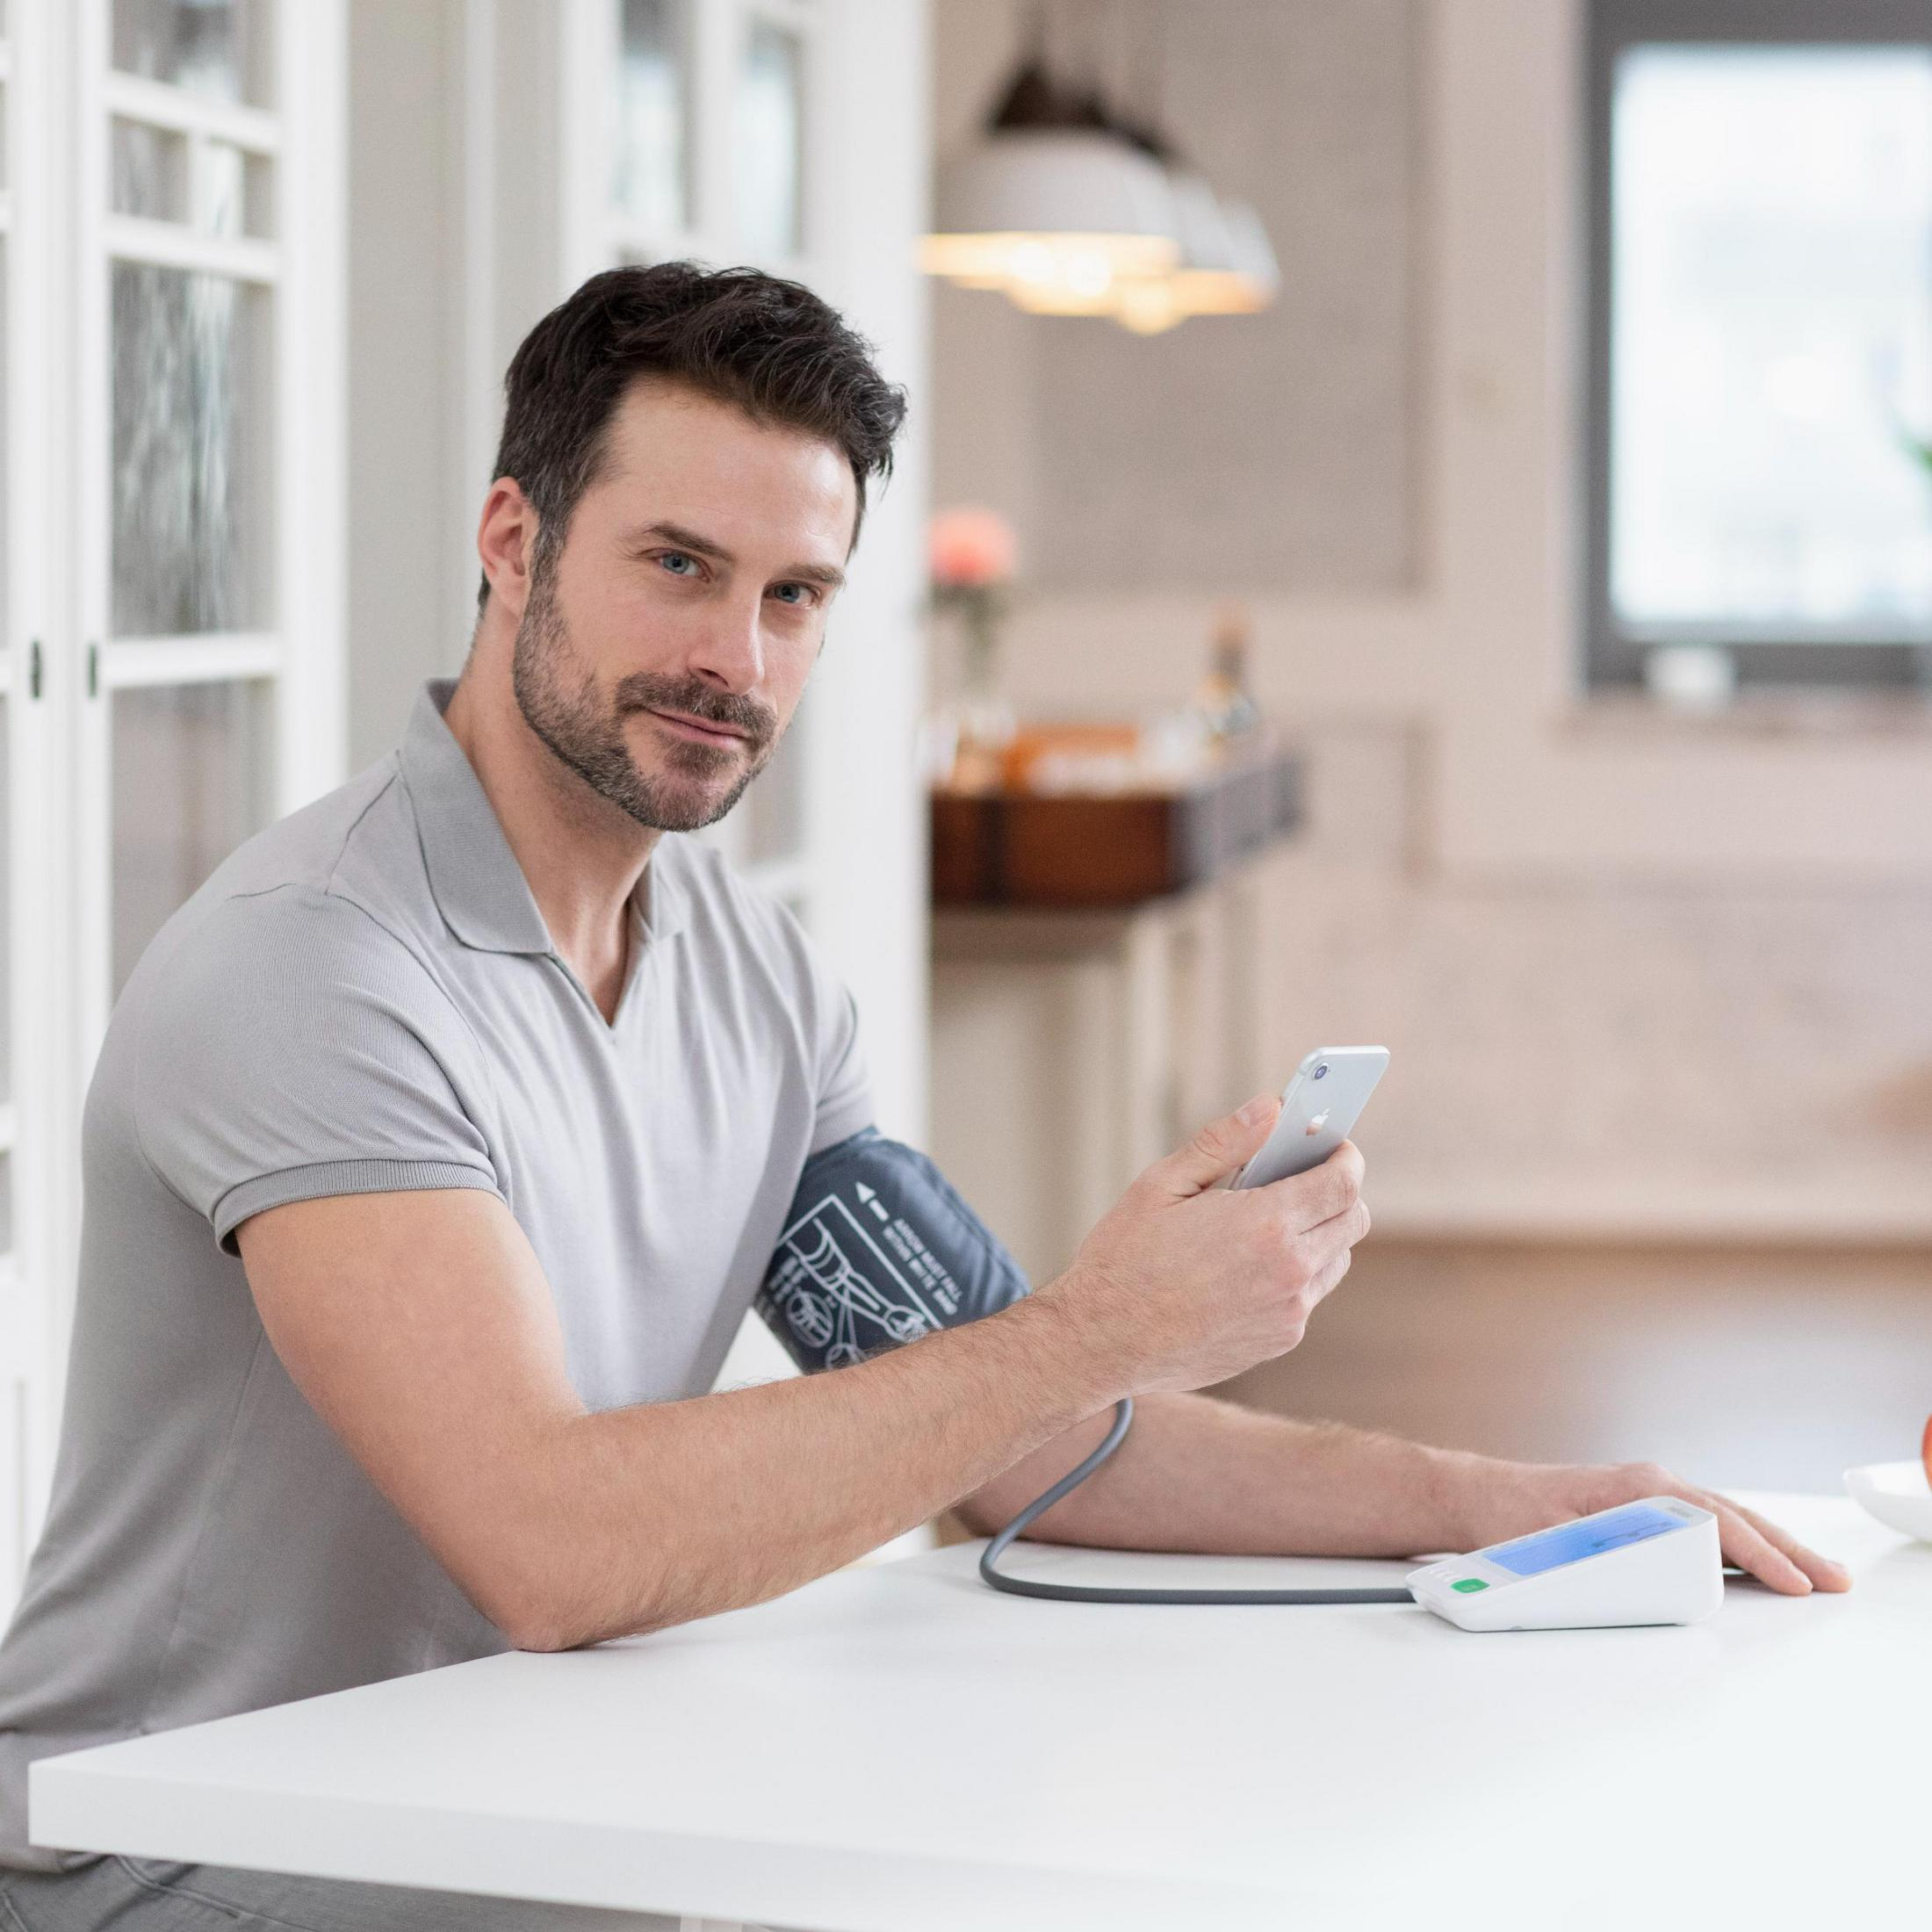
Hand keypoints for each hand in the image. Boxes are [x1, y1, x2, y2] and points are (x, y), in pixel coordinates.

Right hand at [1043, 1093, 1370, 1396]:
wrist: (1102, 1343)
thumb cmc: (1124, 1259)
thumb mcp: (1162, 1186)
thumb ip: (1223, 1142)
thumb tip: (1271, 1108)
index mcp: (1264, 1224)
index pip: (1343, 1182)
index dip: (1345, 1157)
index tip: (1333, 1146)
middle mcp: (1290, 1271)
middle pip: (1354, 1219)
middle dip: (1340, 1191)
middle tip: (1304, 1178)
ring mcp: (1289, 1312)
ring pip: (1337, 1260)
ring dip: (1320, 1233)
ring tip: (1271, 1222)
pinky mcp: (1280, 1341)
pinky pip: (1309, 1296)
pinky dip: (1296, 1274)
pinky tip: (1250, 1265)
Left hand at [1459, 1455, 1851, 1595]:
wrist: (1475, 1497)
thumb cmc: (1511, 1516)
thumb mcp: (1561, 1538)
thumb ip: (1612, 1553)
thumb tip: (1662, 1566)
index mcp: (1642, 1489)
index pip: (1719, 1524)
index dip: (1762, 1557)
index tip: (1797, 1584)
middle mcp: (1652, 1486)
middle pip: (1735, 1518)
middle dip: (1788, 1550)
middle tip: (1834, 1579)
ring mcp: (1648, 1497)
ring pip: (1725, 1520)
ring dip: (1771, 1547)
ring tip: (1814, 1573)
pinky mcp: (1639, 1511)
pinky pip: (1706, 1525)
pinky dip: (1742, 1543)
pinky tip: (1760, 1562)